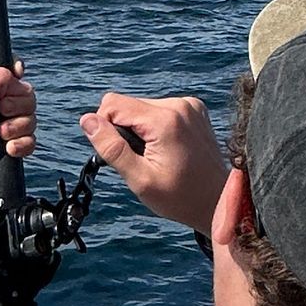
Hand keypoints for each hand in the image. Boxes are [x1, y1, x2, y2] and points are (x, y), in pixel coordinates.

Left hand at [0, 62, 37, 233]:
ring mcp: (2, 126)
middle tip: (1, 115)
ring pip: (30, 116)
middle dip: (17, 106)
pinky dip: (22, 144)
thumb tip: (15, 68)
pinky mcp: (10, 146)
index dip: (12, 76)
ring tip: (1, 138)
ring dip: (18, 127)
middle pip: (24, 93)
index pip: (3, 71)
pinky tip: (9, 151)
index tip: (14, 82)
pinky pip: (30, 138)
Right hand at [79, 92, 227, 234]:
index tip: (118, 153)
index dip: (105, 127)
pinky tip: (167, 149)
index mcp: (165, 120)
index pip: (113, 104)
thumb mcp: (139, 179)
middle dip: (124, 130)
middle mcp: (179, 104)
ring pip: (142, 107)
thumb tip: (86, 120)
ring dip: (140, 130)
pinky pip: (160, 110)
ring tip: (156, 157)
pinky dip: (155, 127)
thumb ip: (112, 147)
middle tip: (140, 160)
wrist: (218, 201)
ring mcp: (190, 105)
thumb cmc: (180, 198)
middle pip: (128, 105)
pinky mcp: (195, 109)